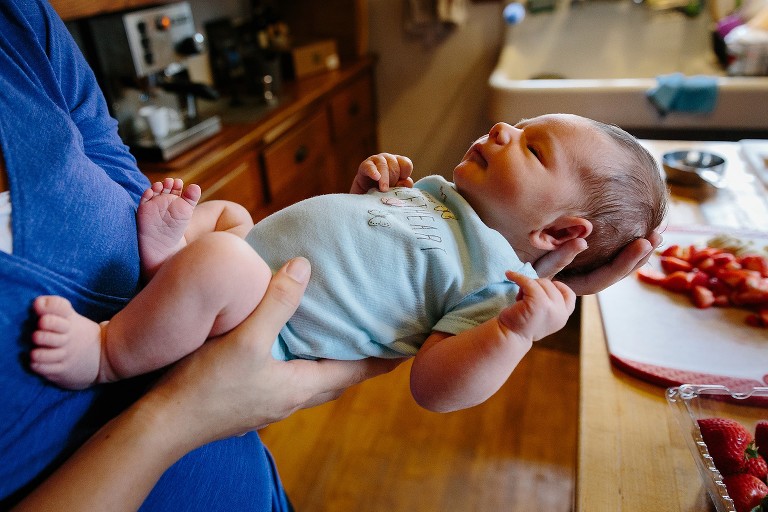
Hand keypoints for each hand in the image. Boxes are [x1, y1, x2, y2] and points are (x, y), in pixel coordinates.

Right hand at [145, 257, 402, 443]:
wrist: (162, 425)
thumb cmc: (206, 386)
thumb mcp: (245, 339)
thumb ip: (276, 302)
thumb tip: (305, 267)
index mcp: (301, 386)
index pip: (357, 371)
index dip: (384, 357)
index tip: (408, 342)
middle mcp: (292, 398)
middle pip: (340, 376)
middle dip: (363, 357)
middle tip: (378, 332)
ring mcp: (271, 402)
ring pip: (315, 378)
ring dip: (332, 358)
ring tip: (340, 332)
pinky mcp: (252, 400)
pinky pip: (291, 378)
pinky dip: (304, 360)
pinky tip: (290, 343)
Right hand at [351, 153, 413, 193]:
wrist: (365, 201)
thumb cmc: (383, 194)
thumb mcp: (395, 191)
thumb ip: (403, 186)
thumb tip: (405, 182)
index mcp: (398, 164)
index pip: (406, 164)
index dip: (405, 174)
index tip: (400, 183)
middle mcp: (388, 159)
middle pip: (394, 165)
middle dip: (393, 178)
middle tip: (388, 190)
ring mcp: (375, 161)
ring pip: (383, 165)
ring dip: (384, 178)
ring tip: (384, 190)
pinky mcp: (364, 166)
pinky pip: (369, 166)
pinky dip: (373, 172)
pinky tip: (376, 177)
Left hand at [499, 272, 575, 342]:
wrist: (509, 336)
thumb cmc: (522, 323)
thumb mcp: (543, 314)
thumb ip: (550, 302)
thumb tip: (546, 282)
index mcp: (562, 317)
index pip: (570, 296)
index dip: (559, 287)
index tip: (544, 286)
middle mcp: (560, 314)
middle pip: (551, 286)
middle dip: (536, 287)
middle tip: (523, 298)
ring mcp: (550, 308)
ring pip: (541, 283)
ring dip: (527, 285)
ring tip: (519, 298)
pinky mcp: (538, 302)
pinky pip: (529, 282)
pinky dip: (518, 277)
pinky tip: (509, 275)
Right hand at [532, 231, 662, 295]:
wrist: (515, 289)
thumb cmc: (522, 277)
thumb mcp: (538, 268)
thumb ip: (559, 258)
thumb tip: (583, 241)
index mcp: (576, 287)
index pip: (606, 276)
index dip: (626, 261)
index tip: (643, 242)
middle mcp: (584, 285)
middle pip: (616, 275)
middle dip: (638, 256)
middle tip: (657, 235)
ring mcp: (585, 277)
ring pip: (616, 269)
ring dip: (636, 254)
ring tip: (657, 235)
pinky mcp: (584, 269)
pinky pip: (610, 262)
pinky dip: (625, 252)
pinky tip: (638, 240)